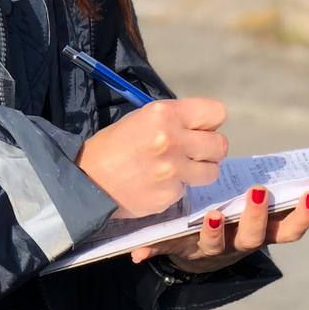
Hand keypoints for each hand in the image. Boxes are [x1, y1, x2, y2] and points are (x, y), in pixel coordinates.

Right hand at [77, 98, 228, 218]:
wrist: (88, 180)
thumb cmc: (114, 146)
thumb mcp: (143, 119)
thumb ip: (176, 120)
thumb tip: (204, 128)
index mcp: (165, 114)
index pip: (216, 114)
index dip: (209, 123)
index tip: (198, 130)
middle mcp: (172, 140)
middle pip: (220, 144)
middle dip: (209, 149)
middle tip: (192, 153)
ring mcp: (173, 171)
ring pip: (212, 171)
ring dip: (199, 171)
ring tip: (177, 170)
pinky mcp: (169, 196)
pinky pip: (187, 190)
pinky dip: (176, 188)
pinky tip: (157, 184)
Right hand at [130, 186, 308, 273]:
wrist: (207, 250)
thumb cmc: (187, 237)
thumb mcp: (170, 242)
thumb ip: (154, 245)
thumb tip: (133, 254)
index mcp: (213, 246)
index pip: (213, 243)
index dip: (213, 232)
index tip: (211, 216)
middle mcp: (242, 243)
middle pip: (255, 237)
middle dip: (257, 216)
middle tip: (258, 192)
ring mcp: (265, 236)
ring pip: (287, 232)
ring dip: (301, 216)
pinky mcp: (281, 225)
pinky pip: (303, 217)